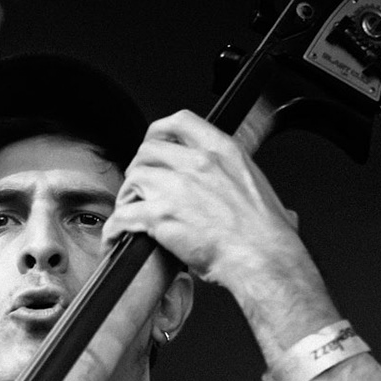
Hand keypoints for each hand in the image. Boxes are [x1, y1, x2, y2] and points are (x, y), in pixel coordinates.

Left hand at [104, 110, 310, 293]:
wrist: (263, 258)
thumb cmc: (266, 233)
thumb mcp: (258, 185)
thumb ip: (239, 177)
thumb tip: (241, 185)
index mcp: (223, 151)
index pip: (180, 123)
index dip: (159, 132)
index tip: (153, 142)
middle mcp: (198, 163)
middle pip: (149, 151)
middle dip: (140, 168)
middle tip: (141, 187)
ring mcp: (177, 188)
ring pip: (134, 179)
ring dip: (128, 196)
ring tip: (131, 212)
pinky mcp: (161, 216)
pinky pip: (124, 216)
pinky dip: (114, 228)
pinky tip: (116, 237)